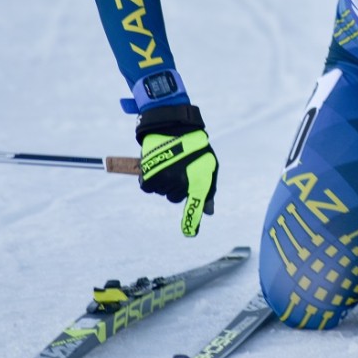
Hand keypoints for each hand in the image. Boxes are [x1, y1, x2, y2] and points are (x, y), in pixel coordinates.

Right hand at [135, 104, 217, 236]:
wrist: (172, 125)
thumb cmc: (194, 147)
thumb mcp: (208, 165)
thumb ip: (208, 189)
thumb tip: (209, 212)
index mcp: (199, 178)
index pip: (197, 203)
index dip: (192, 219)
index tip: (190, 233)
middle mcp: (182, 181)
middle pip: (175, 197)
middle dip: (176, 187)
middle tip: (178, 168)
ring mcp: (165, 179)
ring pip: (161, 191)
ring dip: (163, 181)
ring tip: (169, 162)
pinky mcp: (149, 174)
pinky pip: (148, 187)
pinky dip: (150, 180)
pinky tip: (156, 167)